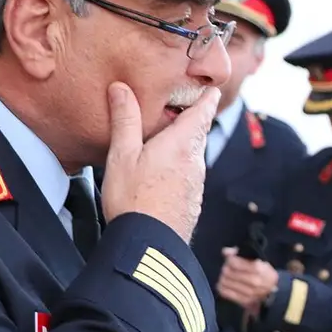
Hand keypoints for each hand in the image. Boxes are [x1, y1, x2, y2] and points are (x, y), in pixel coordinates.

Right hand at [100, 82, 219, 240]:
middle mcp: (195, 161)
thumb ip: (125, 120)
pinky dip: (178, 167)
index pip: (204, 111)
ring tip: (161, 139)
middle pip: (198, 133)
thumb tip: (121, 88)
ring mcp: (196, 183)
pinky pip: (188, 175)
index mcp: (182, 144)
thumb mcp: (122, 156)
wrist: (150, 245)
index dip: (207, 96)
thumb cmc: (134, 200)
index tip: (209, 86)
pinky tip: (160, 173)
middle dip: (189, 119)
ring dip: (182, 145)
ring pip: (192, 155)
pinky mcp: (192, 200)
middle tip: (176, 107)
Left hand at [217, 247, 279, 307]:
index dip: (229, 259)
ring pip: (225, 282)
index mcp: (258, 268)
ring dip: (223, 277)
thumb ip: (241, 254)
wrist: (272, 291)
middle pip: (228, 272)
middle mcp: (253, 281)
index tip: (230, 259)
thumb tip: (225, 251)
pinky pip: (225, 292)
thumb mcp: (257, 260)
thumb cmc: (263, 272)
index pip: (235, 262)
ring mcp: (248, 292)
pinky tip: (225, 284)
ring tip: (226, 276)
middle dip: (225, 268)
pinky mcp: (243, 301)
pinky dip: (222, 287)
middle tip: (227, 267)